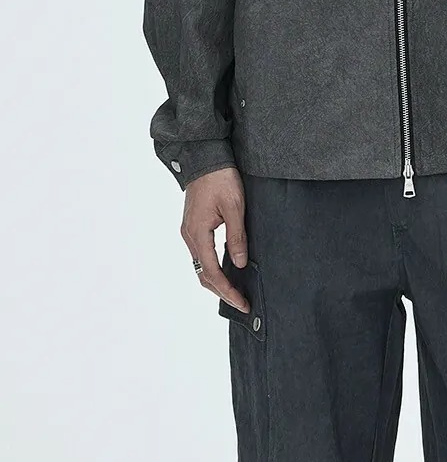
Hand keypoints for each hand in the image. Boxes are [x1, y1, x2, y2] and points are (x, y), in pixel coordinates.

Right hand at [181, 168, 250, 312]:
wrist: (204, 157)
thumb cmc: (220, 178)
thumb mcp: (235, 208)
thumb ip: (236, 237)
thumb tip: (239, 264)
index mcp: (198, 233)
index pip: (212, 272)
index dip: (228, 291)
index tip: (243, 303)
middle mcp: (189, 236)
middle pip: (203, 275)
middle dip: (222, 292)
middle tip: (242, 304)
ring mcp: (189, 232)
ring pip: (201, 267)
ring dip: (217, 283)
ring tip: (236, 294)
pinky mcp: (194, 227)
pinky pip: (202, 256)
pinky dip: (213, 270)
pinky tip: (227, 274)